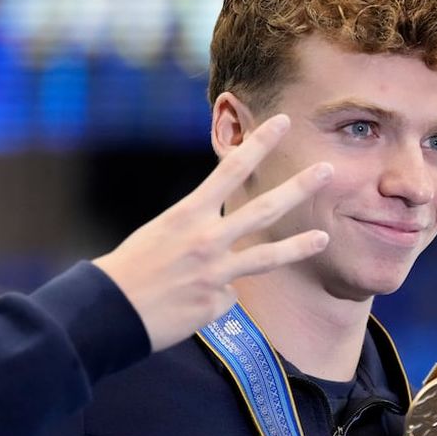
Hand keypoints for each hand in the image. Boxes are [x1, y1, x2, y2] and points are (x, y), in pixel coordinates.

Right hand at [93, 114, 332, 351]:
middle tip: (327, 169)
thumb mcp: (162, 233)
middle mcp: (206, 240)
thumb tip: (228, 242)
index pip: (231, 170)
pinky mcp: (216, 304)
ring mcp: (215, 273)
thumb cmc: (131, 269)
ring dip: (299, 246)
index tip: (283, 123)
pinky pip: (226, 296)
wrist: (109, 313)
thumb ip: (198, 229)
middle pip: (265, 209)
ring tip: (323, 238)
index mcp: (187, 214)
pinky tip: (188, 304)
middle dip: (299, 187)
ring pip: (266, 257)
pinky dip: (212, 298)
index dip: (260, 144)